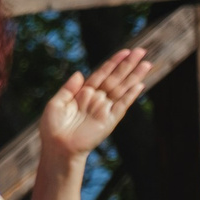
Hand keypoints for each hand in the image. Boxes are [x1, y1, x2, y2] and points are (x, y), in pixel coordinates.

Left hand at [35, 47, 149, 163]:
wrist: (57, 147)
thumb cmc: (53, 128)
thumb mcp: (56, 104)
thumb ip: (68, 88)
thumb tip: (80, 73)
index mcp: (83, 93)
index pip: (101, 74)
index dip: (113, 63)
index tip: (125, 51)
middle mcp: (96, 99)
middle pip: (115, 78)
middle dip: (128, 65)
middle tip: (141, 51)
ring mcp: (104, 109)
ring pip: (122, 89)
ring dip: (134, 77)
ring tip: (147, 64)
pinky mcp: (109, 120)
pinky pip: (122, 105)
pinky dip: (130, 96)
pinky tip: (140, 85)